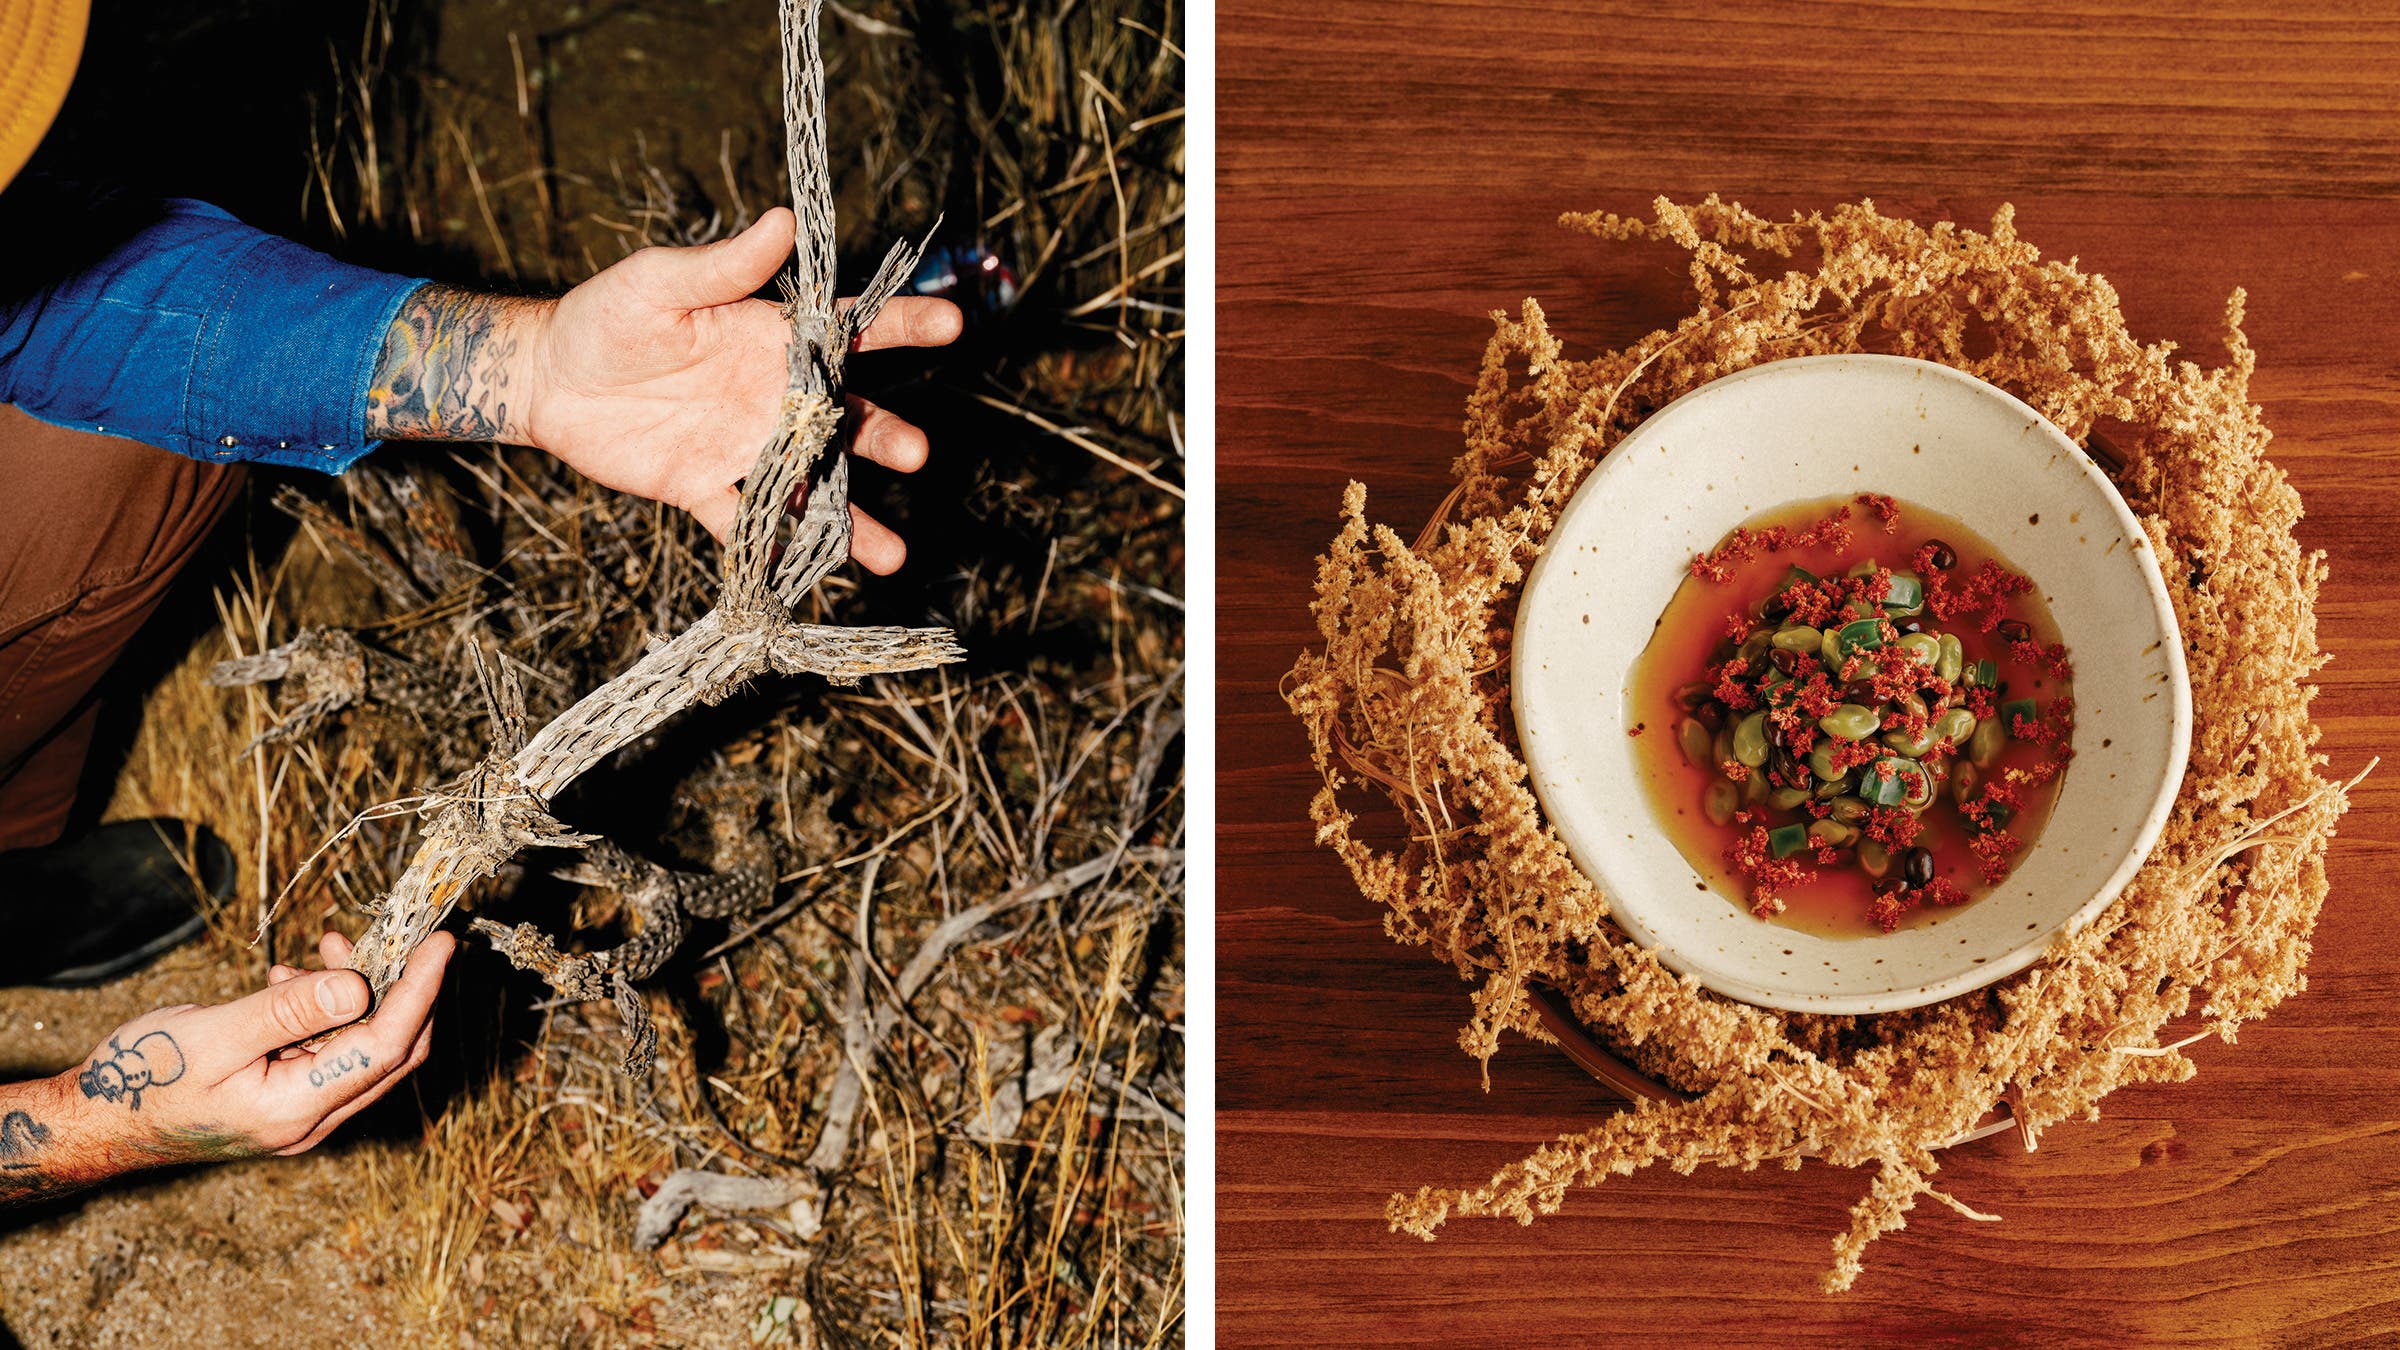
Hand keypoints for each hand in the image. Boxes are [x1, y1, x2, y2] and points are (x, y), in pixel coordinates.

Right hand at [61, 931, 451, 1169]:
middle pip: (391, 1051)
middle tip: (398, 934)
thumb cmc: (142, 1078)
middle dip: (402, 987)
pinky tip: (292, 978)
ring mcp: (301, 1112)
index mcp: (298, 1108)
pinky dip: (326, 1010)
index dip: (421, 991)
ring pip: (362, 1048)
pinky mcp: (287, 1098)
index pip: (388, 1046)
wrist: (96, 1120)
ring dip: (359, 993)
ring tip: (329, 943)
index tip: (442, 942)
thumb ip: (288, 1012)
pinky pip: (329, 1051)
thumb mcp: (214, 1036)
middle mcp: (311, 1119)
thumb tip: (357, 985)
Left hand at [523, 207, 961, 571]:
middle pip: (846, 418)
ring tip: (889, 553)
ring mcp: (746, 446)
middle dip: (885, 435)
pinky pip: (745, 523)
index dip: (901, 323)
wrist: (549, 379)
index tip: (951, 322)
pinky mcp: (706, 488)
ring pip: (811, 483)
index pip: (849, 329)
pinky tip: (799, 576)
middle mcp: (774, 394)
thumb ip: (723, 265)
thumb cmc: (608, 315)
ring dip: (850, 518)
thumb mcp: (660, 281)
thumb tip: (782, 220)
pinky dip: (770, 551)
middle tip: (916, 452)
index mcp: (773, 337)